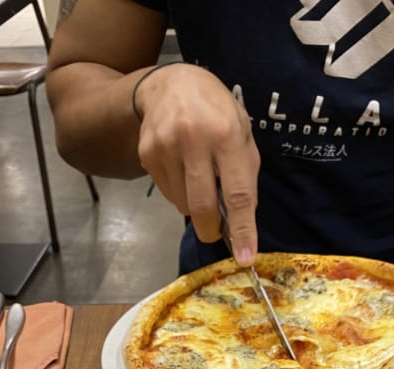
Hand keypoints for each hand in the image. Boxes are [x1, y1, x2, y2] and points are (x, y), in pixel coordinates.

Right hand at [134, 64, 259, 264]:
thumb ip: (246, 173)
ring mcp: (166, 146)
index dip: (242, 229)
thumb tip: (243, 219)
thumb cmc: (216, 111)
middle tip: (216, 233)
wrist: (170, 84)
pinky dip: (179, 194)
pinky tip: (182, 170)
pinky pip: (167, 193)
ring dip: (195, 207)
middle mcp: (194, 139)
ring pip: (183, 204)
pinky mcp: (147, 154)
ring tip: (199, 180)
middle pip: (203, 206)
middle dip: (212, 230)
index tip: (245, 257)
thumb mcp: (242, 131)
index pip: (237, 193)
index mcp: (227, 134)